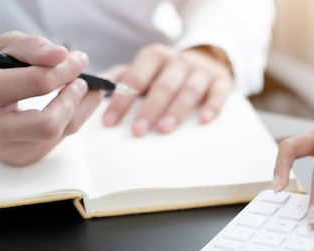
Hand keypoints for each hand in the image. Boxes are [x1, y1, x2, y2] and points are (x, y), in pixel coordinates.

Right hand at [0, 31, 104, 165]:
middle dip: (73, 99)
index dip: (66, 70)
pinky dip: (69, 120)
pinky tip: (66, 106)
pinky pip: (57, 141)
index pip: (37, 83)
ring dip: (79, 108)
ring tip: (79, 89)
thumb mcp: (4, 49)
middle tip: (81, 82)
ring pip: (60, 133)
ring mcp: (5, 148)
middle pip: (49, 123)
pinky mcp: (20, 158)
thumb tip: (62, 54)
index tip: (79, 60)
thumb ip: (32, 47)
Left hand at [101, 44, 233, 135]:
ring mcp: (201, 71)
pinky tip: (205, 119)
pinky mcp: (221, 81)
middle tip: (137, 131)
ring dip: (177, 110)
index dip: (122, 100)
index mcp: (154, 57)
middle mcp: (178, 61)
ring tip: (165, 129)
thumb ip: (120, 77)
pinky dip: (212, 105)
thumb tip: (93, 88)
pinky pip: (218, 93)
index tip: (110, 122)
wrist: (207, 59)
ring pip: (189, 90)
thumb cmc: (167, 72)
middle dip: (149, 109)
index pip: (135, 78)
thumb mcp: (143, 69)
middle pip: (163, 85)